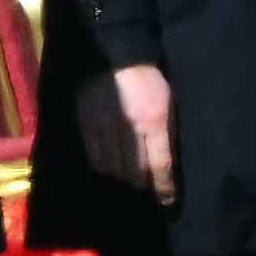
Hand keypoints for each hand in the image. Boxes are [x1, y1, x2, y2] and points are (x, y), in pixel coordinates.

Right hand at [77, 61, 177, 206]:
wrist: (117, 53)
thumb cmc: (150, 78)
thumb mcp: (168, 102)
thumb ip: (167, 132)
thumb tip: (166, 164)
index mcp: (155, 120)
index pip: (160, 165)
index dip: (164, 188)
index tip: (167, 202)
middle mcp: (130, 128)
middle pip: (135, 171)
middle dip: (143, 185)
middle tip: (146, 190)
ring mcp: (106, 127)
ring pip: (114, 168)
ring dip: (123, 177)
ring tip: (128, 178)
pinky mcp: (87, 124)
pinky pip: (95, 157)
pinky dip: (104, 166)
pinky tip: (110, 166)